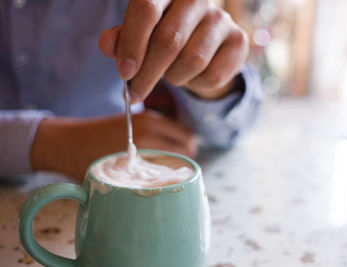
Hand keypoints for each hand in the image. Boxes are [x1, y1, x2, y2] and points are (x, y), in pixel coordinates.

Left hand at [31, 111, 195, 179]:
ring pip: (179, 130)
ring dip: (179, 142)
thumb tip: (168, 184)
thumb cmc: (88, 164)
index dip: (185, 166)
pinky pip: (167, 125)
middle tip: (175, 167)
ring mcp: (146, 116)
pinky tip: (157, 147)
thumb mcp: (118, 178)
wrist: (65, 142)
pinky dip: (169, 135)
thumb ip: (145, 178)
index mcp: (148, 141)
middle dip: (186, 153)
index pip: (186, 151)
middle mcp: (151, 125)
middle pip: (188, 138)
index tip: (179, 174)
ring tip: (167, 157)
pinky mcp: (141, 114)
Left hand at [98, 0, 248, 100]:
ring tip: (169, 76)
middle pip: (169, 39)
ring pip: (192, 60)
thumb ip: (122, 39)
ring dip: (174, 78)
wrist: (205, 49)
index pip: (146, 10)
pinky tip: (192, 78)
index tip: (124, 74)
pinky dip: (196, 85)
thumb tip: (107, 45)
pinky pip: (212, 75)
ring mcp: (221, 19)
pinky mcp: (238, 41)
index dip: (132, 44)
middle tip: (135, 93)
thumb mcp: (139, 38)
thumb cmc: (166, 40)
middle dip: (147, 73)